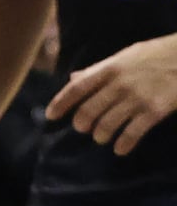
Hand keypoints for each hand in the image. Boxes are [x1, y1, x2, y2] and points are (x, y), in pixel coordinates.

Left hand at [46, 34, 176, 154]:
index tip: (50, 116)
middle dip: (81, 123)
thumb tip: (72, 78)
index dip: (61, 103)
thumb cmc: (153, 56)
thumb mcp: (123, 57)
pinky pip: (133, 132)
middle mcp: (119, 84)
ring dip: (100, 135)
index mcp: (108, 69)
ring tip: (100, 138)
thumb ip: (97, 70)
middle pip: (89, 109)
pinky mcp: (155, 110)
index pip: (77, 88)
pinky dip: (124, 144)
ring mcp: (137, 98)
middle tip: (81, 129)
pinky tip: (120, 150)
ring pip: (108, 124)